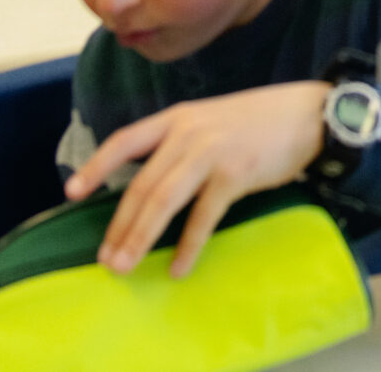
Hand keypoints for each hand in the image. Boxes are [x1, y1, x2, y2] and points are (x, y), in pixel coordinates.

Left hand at [65, 80, 331, 277]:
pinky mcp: (235, 173)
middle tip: (105, 259)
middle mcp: (187, 132)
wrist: (308, 114)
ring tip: (124, 266)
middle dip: (119, 225)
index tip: (71, 191)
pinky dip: (188, 245)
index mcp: (177, 118)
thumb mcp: (210, 120)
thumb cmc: (259, 121)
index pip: (125, 140)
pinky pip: (203, 216)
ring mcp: (211, 152)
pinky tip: (178, 266)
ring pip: (162, 200)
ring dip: (139, 238)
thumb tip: (151, 188)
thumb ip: (181, 144)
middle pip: (142, 184)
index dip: (96, 166)